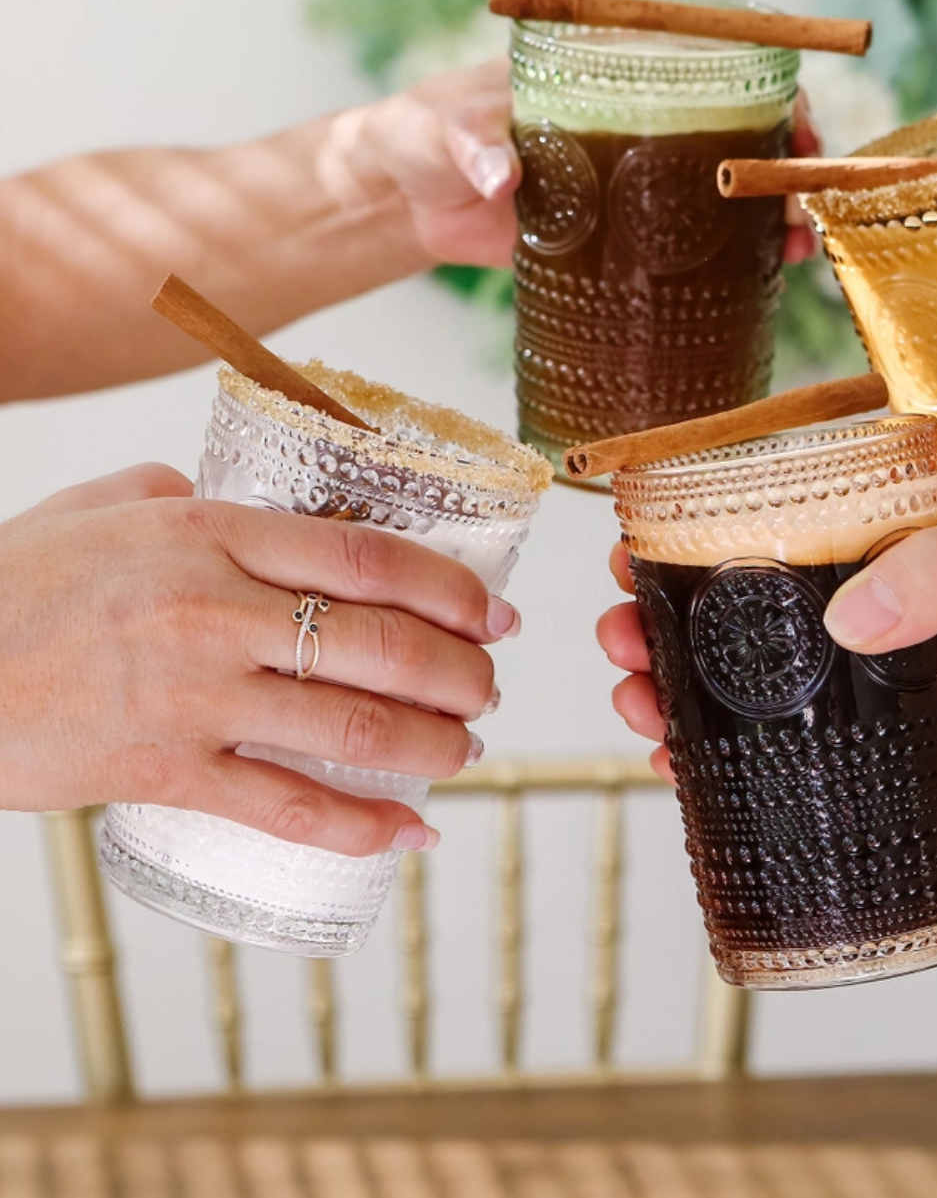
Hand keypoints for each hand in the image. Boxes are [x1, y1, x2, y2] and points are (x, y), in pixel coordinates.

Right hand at [0, 465, 516, 855]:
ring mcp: (192, 697)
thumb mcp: (107, 507)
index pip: (368, 558)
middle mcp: (215, 612)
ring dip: (431, 746)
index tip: (494, 613)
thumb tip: (263, 510)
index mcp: (211, 534)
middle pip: (380, 646)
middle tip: (490, 687)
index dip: (451, 590)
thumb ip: (194, 498)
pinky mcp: (162, 772)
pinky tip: (407, 832)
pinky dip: (359, 826)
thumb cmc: (18, 581)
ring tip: (468, 750)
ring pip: (350, 728)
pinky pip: (284, 808)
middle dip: (460, 673)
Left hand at [327, 63, 824, 272]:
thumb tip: (503, 177)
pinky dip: (716, 260)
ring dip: (762, 217)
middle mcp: (621, 125)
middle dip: (778, 163)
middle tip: (802, 201)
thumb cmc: (414, 143)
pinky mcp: (607, 237)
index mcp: (596, 78)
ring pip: (710, 191)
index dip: (762, 92)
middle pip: (725, 133)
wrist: (397, 202)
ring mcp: (619, 183)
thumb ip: (466, 146)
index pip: (699, 66)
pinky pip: (673, 243)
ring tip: (796, 248)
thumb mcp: (436, 134)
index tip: (796, 125)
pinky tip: (754, 279)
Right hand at [597, 518, 936, 831]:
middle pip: (756, 633)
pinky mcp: (927, 771)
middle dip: (674, 635)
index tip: (639, 555)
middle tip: (620, 639)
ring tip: (640, 702)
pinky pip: (828, 778)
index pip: (781, 547)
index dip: (702, 552)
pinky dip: (756, 779)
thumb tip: (846, 620)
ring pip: (776, 708)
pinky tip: (699, 774)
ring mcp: (902, 702)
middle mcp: (892, 628)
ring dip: (697, 704)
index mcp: (906, 559)